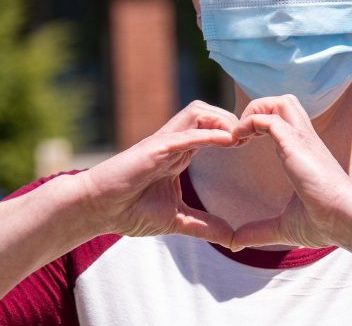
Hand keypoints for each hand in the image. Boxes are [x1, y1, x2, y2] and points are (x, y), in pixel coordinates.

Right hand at [68, 102, 243, 242]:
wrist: (97, 210)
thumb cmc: (129, 210)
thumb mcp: (177, 220)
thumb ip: (204, 226)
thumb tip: (232, 239)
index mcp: (179, 154)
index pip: (212, 128)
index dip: (234, 131)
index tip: (253, 145)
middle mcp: (173, 143)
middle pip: (209, 112)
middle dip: (233, 119)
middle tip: (253, 136)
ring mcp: (163, 144)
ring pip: (198, 112)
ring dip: (222, 120)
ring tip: (241, 138)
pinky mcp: (154, 150)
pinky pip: (184, 135)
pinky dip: (207, 134)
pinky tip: (228, 140)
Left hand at [229, 96, 351, 250]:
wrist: (346, 219)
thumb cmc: (325, 222)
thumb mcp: (284, 226)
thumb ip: (259, 231)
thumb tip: (235, 244)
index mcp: (303, 153)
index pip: (283, 120)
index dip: (259, 124)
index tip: (241, 145)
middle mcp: (304, 140)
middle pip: (282, 101)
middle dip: (258, 109)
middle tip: (241, 136)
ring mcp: (302, 139)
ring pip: (279, 101)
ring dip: (255, 110)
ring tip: (240, 134)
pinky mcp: (296, 143)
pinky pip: (269, 118)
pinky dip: (250, 123)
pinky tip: (238, 141)